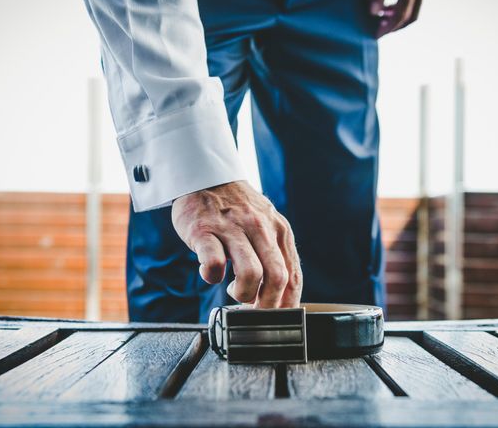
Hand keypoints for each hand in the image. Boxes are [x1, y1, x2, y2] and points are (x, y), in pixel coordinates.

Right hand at [172, 181, 301, 307]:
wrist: (206, 176)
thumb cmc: (236, 209)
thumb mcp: (265, 225)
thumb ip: (274, 255)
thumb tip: (282, 297)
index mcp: (279, 231)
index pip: (292, 276)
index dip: (286, 305)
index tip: (276, 320)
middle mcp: (260, 228)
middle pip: (277, 278)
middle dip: (267, 306)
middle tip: (253, 313)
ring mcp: (232, 228)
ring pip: (250, 273)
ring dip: (242, 294)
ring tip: (233, 290)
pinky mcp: (205, 230)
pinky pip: (214, 263)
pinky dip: (212, 276)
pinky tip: (210, 273)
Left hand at [370, 0, 428, 37]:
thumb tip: (374, 12)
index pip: (401, 14)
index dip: (388, 27)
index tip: (375, 36)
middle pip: (411, 16)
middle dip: (394, 27)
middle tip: (377, 32)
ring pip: (413, 9)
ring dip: (398, 19)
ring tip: (379, 22)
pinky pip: (413, 0)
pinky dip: (401, 9)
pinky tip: (386, 9)